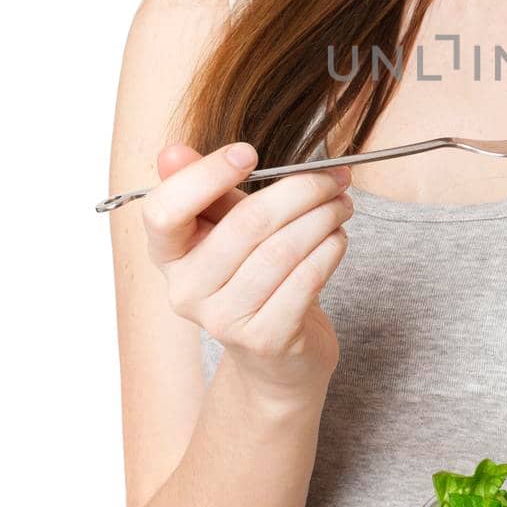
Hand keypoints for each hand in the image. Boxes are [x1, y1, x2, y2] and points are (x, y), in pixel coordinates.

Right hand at [142, 140, 353, 401]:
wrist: (275, 355)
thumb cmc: (252, 276)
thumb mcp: (225, 228)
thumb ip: (207, 189)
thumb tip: (173, 151)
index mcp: (168, 255)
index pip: (164, 211)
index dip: (205, 176)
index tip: (248, 152)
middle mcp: (185, 291)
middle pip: (246, 224)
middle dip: (300, 191)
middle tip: (334, 178)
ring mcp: (223, 321)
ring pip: (283, 250)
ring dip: (324, 218)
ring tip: (342, 205)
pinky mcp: (265, 339)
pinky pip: (306, 280)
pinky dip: (330, 250)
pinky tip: (337, 238)